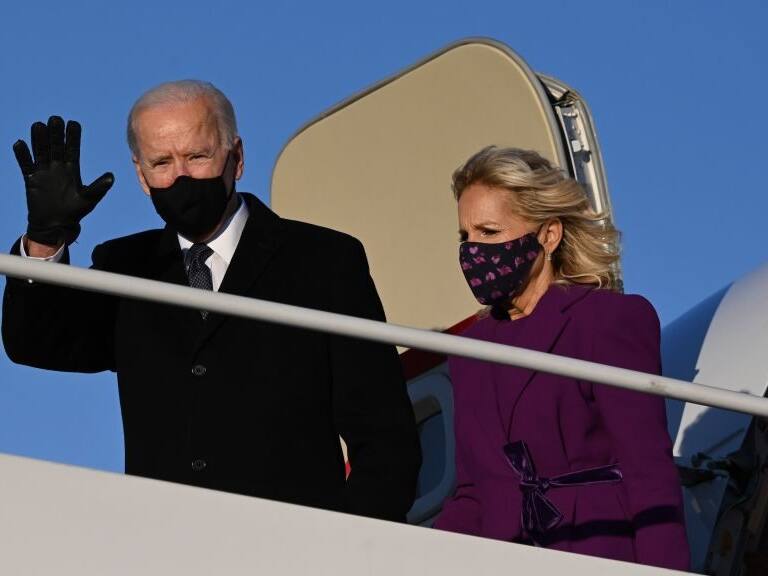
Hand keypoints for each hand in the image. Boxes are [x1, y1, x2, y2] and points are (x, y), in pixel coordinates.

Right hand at [13, 116, 113, 245]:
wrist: (55, 224)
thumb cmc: (75, 212)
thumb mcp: (89, 199)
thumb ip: (99, 188)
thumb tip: (112, 177)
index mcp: (72, 170)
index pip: (72, 150)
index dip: (73, 137)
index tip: (73, 123)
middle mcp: (57, 167)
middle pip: (56, 147)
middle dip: (56, 134)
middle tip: (55, 118)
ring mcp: (44, 172)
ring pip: (40, 152)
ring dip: (38, 139)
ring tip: (38, 125)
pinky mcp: (31, 179)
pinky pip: (26, 165)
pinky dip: (22, 156)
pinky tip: (19, 144)